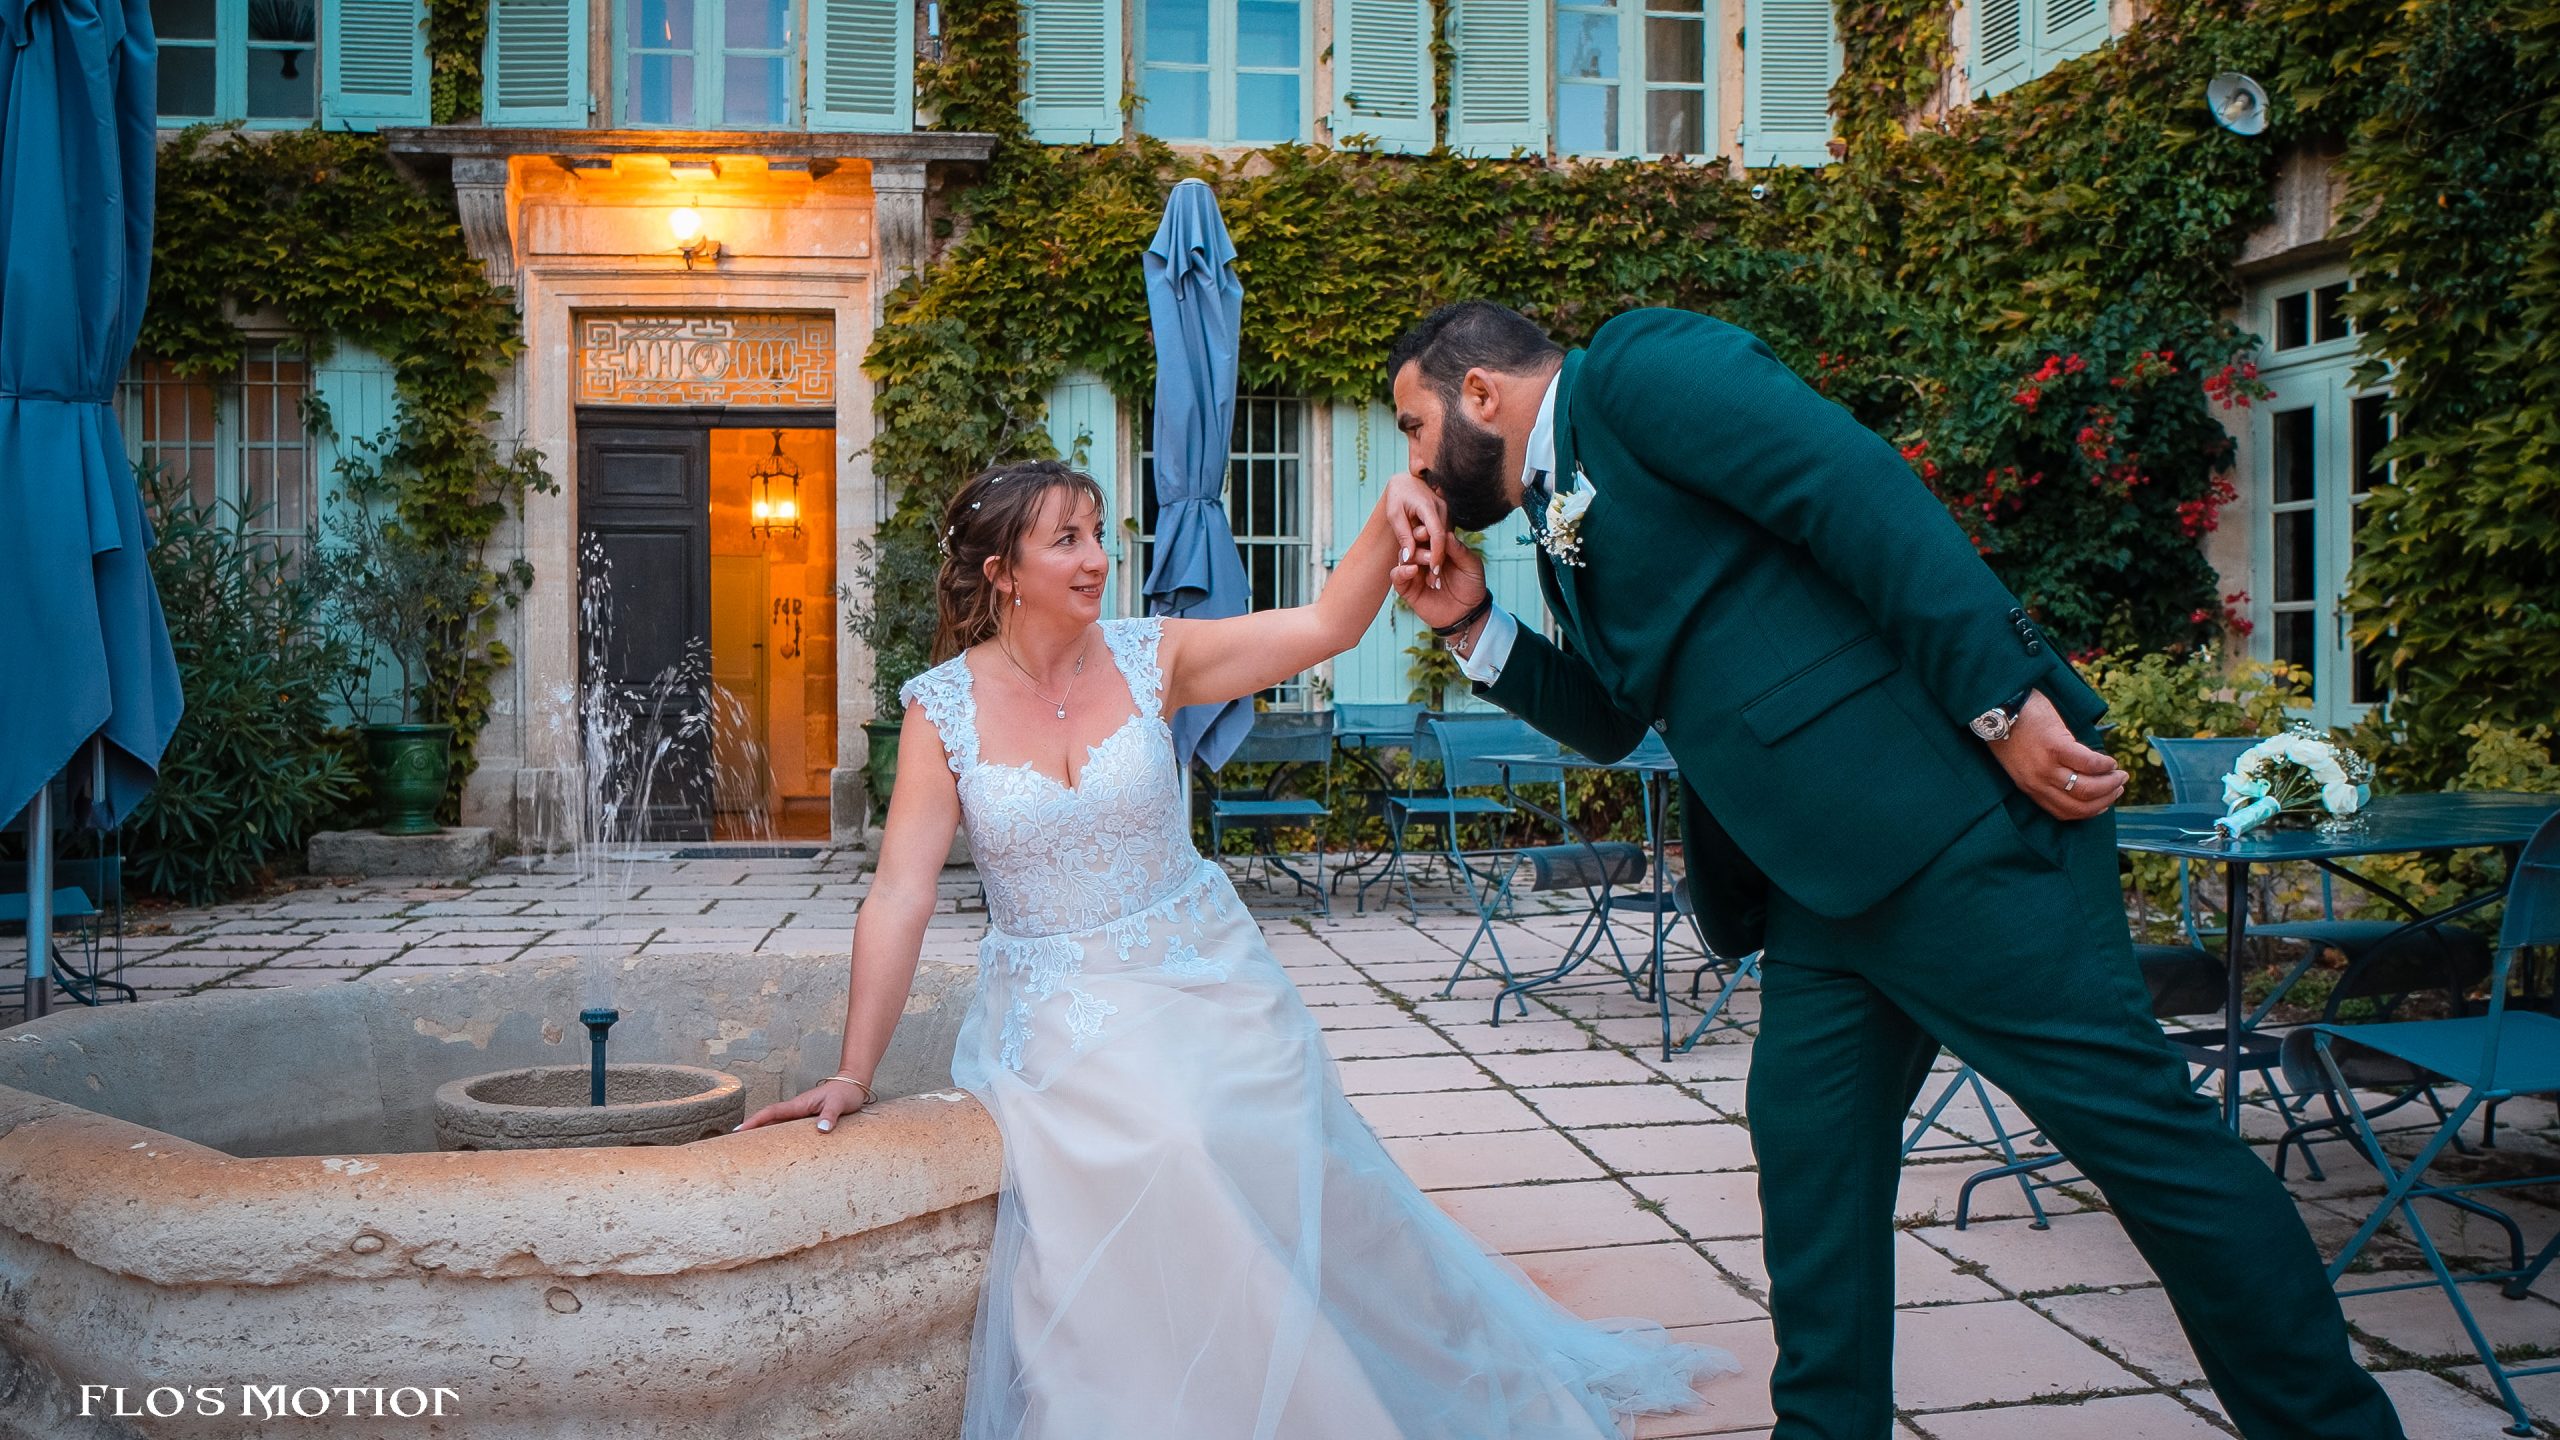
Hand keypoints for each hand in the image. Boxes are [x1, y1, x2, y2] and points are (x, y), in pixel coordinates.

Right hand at [737, 1078, 869, 1134]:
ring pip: (776, 1124)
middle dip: (751, 1129)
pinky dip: (777, 1135)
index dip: (754, 1121)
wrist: (853, 1085)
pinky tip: (774, 1146)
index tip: (738, 1131)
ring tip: (747, 1148)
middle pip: (768, 1120)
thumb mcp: (839, 1103)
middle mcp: (796, 1109)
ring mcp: (800, 1114)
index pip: (771, 1113)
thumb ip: (830, 1115)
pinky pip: (787, 1127)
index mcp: (799, 1105)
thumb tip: (822, 1130)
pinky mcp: (806, 1118)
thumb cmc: (845, 1093)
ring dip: (762, 1133)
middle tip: (734, 1144)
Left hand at [1382, 471, 1449, 580]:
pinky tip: (1434, 565)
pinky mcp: (1448, 515)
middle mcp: (1443, 508)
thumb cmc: (1397, 498)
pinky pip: (1446, 535)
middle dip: (1440, 561)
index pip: (1437, 534)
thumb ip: (1403, 535)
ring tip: (1433, 578)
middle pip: (1445, 539)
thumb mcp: (1395, 515)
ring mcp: (1448, 511)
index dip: (1436, 555)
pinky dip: (1441, 550)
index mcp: (1428, 506)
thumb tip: (1408, 557)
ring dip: (1441, 558)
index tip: (1433, 572)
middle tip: (1433, 583)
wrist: (1406, 481)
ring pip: (1448, 539)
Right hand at [1392, 536, 1487, 632]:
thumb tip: (1446, 533)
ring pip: (1403, 556)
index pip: (1426, 533)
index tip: (1430, 528)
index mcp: (1438, 548)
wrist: (1468, 613)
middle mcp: (1424, 558)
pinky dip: (1401, 571)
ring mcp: (1414, 572)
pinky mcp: (1408, 588)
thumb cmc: (1471, 586)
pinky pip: (1396, 576)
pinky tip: (1413, 570)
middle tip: (1432, 548)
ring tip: (1429, 562)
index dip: (1426, 529)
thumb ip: (1459, 549)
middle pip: (1412, 542)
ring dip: (1415, 556)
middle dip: (1419, 541)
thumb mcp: (1471, 565)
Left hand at [1989, 690, 2125, 820]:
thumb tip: (2078, 778)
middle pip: (2080, 804)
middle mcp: (2037, 782)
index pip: (2064, 812)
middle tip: (2119, 786)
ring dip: (2109, 784)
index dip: (2089, 811)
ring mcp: (2045, 766)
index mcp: (2030, 787)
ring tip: (2120, 775)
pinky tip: (2110, 761)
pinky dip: (2103, 765)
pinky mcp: (2055, 746)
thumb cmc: (2013, 729)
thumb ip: (2046, 774)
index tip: (2104, 804)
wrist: (1997, 705)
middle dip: (2106, 798)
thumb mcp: (2024, 761)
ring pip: (2086, 787)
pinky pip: (2087, 763)